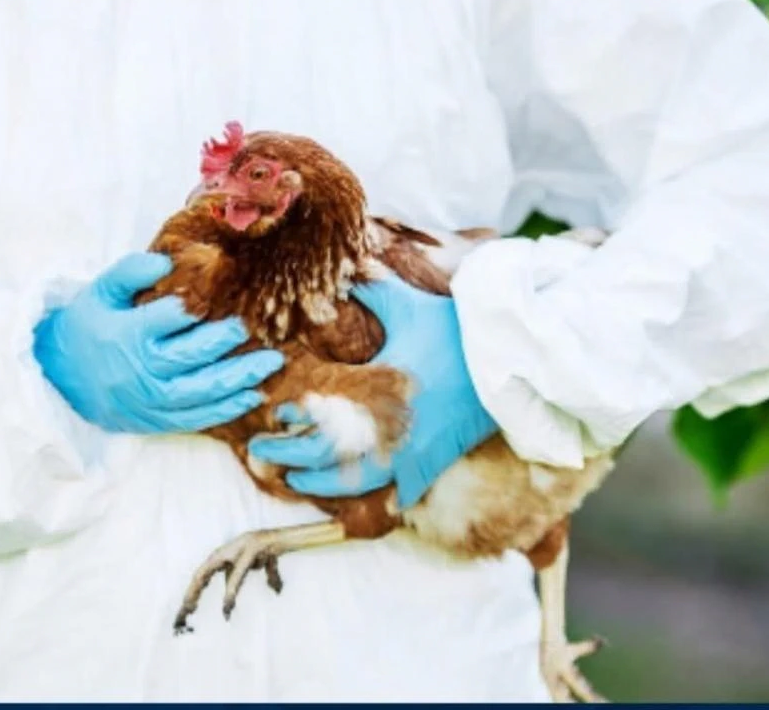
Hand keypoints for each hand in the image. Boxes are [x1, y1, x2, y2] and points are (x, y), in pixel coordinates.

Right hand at [32, 252, 283, 433]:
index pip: (168, 318)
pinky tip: (253, 396)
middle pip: (191, 356)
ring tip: (271, 363)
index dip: (191, 308)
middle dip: (224, 341)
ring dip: (240, 378)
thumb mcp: (98, 292)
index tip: (209, 299)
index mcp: (127, 334)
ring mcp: (151, 399)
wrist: (58, 379)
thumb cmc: (87, 327)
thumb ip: (129, 272)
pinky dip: (227, 409)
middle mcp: (142, 370)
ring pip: (202, 390)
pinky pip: (197, 418)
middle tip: (246, 328)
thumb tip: (165, 261)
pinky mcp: (157, 420)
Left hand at [248, 274, 497, 507]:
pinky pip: (397, 491)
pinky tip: (355, 496)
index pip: (317, 416)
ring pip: (354, 484)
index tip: (276, 414)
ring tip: (296, 481)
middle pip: (324, 457)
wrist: (506, 362)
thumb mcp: (408, 306)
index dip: (291, 420)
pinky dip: (373, 496)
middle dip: (289, 457)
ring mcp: (410, 451)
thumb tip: (349, 271)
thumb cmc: (455, 333)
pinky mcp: (432, 462)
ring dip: (320, 486)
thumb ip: (372, 292)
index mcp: (372, 391)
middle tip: (262, 452)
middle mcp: (385, 428)